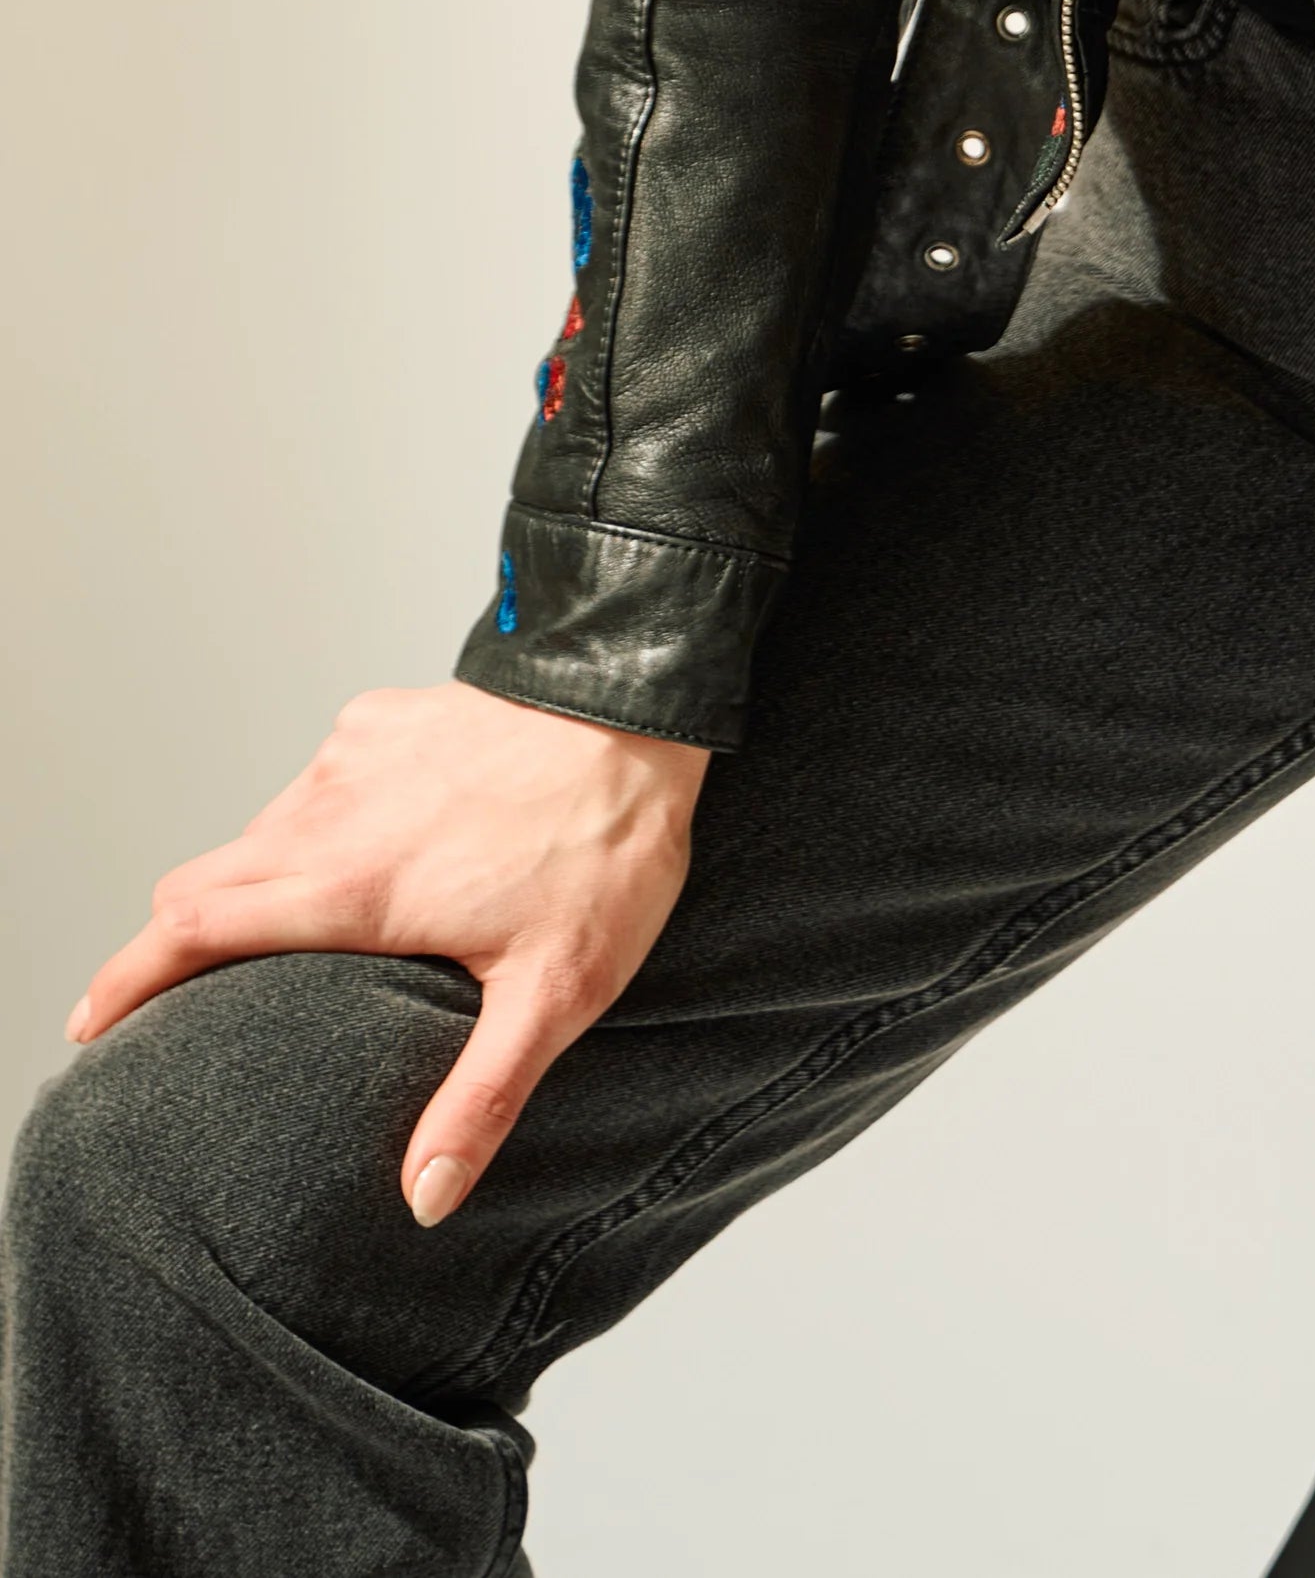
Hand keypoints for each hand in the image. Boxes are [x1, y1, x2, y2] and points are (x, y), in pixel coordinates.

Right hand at [67, 677, 709, 1226]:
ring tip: (294, 939)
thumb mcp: (558, 993)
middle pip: (201, 884)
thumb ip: (482, 1098)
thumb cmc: (607, 848)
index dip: (125, 980)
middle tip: (187, 1004)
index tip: (88, 1025)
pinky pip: (315, 781)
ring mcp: (350, 756)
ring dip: (256, 887)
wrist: (636, 705)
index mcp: (351, 888)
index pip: (191, 929)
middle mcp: (330, 814)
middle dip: (176, 945)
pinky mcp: (380, 717)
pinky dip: (315, 824)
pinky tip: (375, 848)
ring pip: (258, 833)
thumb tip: (425, 1199)